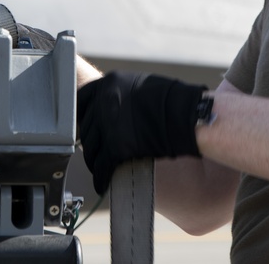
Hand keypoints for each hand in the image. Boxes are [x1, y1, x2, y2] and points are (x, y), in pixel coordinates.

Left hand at [76, 71, 206, 193]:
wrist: (187, 115)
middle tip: (96, 150)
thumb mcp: (139, 86)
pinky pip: (101, 166)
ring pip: (91, 149)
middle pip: (87, 128)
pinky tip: (102, 183)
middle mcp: (103, 102)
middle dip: (92, 141)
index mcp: (108, 84)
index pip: (81, 100)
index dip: (83, 116)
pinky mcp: (115, 147)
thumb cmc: (172, 101)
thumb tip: (110, 109)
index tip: (85, 126)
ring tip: (100, 168)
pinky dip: (101, 177)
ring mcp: (108, 125)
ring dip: (94, 160)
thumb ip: (120, 95)